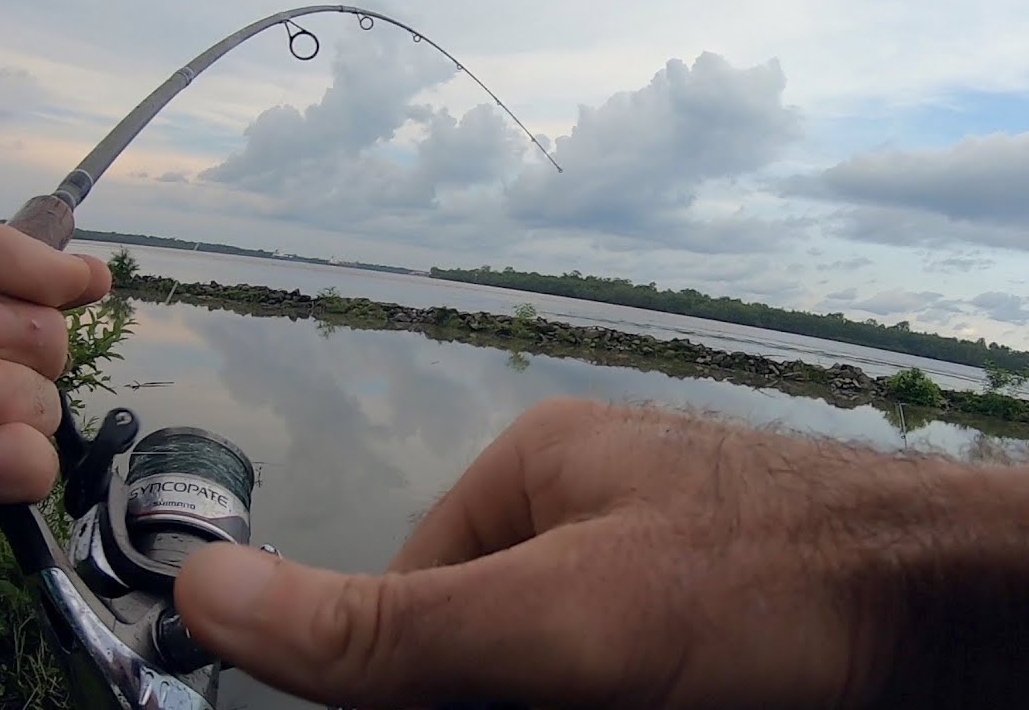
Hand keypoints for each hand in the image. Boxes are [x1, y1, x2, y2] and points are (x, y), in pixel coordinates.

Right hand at [176, 398, 1028, 708]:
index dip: (420, 689)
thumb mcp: (555, 619)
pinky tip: (675, 692)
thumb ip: (386, 628)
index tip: (482, 708)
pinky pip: (626, 667)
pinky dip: (622, 692)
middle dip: (502, 693)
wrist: (963, 613)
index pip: (415, 594)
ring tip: (640, 693)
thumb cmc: (753, 593)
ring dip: (566, 693)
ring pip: (562, 664)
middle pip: (490, 638)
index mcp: (533, 468)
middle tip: (576, 702)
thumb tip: (201, 589)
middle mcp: (591, 505)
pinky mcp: (711, 613)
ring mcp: (659, 559)